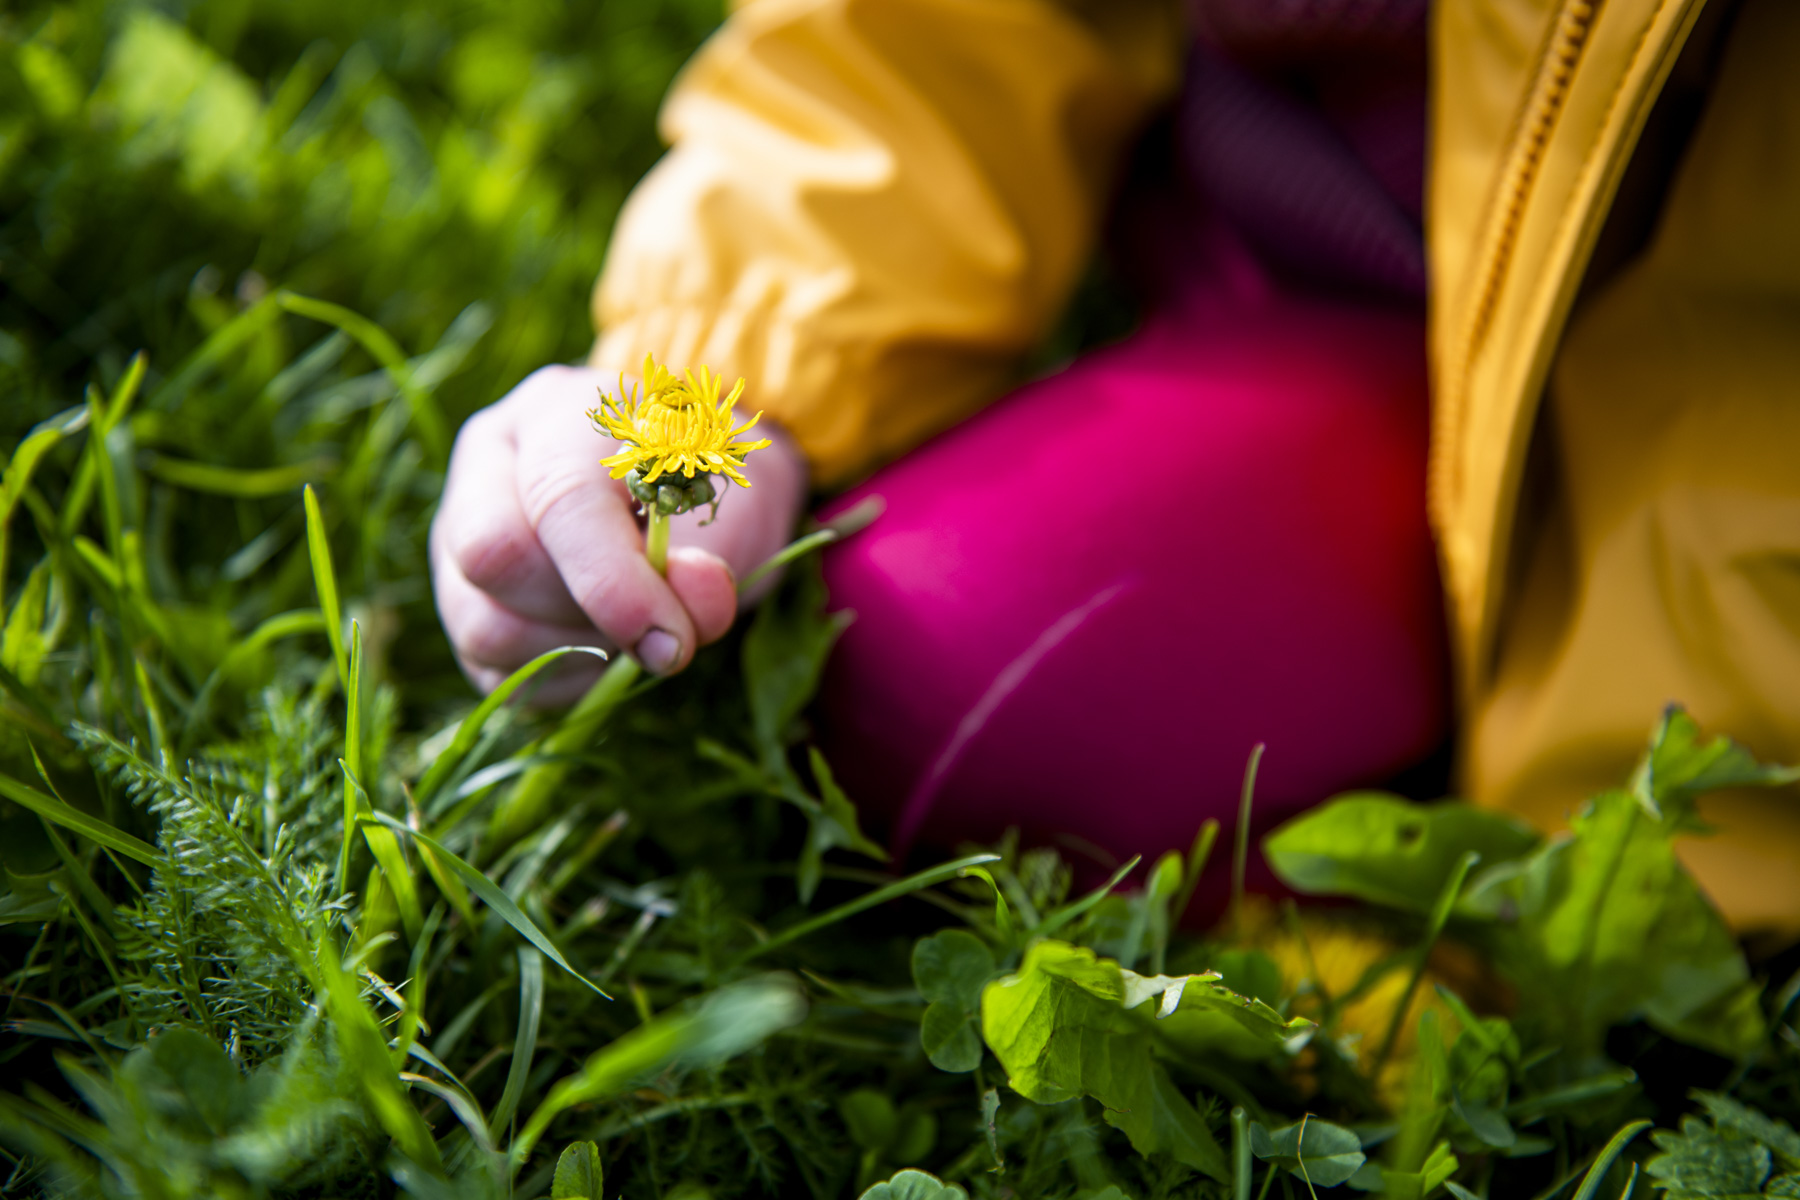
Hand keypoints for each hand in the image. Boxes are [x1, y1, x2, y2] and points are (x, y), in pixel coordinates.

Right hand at [430, 365, 807, 703]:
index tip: (673, 638)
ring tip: (638, 628)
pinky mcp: (463, 605)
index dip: (614, 584)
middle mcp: (484, 471)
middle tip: (664, 623)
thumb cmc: (704, 478)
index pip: (558, 503)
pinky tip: (608, 651)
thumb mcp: (730, 503)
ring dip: (576, 652)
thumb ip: (706, 565)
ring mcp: (457, 539)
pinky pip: (492, 670)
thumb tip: (667, 642)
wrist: (689, 476)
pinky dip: (562, 679)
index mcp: (551, 417)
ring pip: (483, 625)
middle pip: (493, 559)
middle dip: (589, 613)